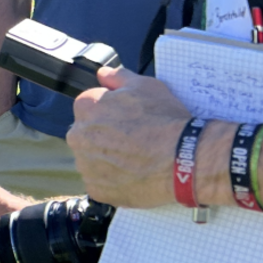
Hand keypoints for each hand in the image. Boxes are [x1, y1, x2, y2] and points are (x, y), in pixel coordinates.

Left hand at [68, 66, 191, 208]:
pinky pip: (100, 182)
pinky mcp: (96, 188)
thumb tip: (103, 74)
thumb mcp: (146, 86)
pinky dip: (113, 180)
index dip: (111, 111)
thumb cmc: (165, 120)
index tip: (129, 118)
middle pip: (87, 133)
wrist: (184, 159)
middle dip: (105, 135)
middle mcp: (78, 136)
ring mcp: (85, 165)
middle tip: (134, 140)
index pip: (89, 106)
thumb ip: (119, 77)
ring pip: (92, 159)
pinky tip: (134, 175)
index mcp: (86, 108)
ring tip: (136, 159)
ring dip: (107, 158)